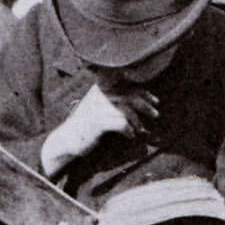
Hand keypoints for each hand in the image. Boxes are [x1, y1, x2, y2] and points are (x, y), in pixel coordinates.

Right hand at [40, 81, 155, 174]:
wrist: (69, 138)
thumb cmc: (88, 124)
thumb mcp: (101, 108)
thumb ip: (117, 101)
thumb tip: (142, 103)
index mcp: (101, 89)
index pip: (128, 86)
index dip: (144, 93)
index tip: (156, 101)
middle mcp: (99, 95)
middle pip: (129, 96)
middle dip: (146, 105)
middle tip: (156, 115)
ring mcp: (97, 108)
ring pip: (126, 110)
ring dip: (137, 121)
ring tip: (140, 130)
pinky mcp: (97, 122)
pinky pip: (120, 123)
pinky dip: (128, 130)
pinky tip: (130, 135)